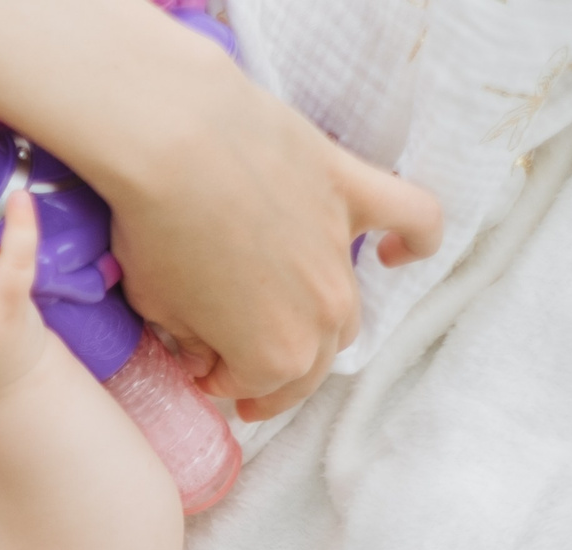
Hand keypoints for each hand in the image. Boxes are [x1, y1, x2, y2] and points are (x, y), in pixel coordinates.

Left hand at [104, 68, 440, 419]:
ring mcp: (345, 253)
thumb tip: (204, 356)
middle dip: (271, 374)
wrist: (178, 141)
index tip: (198, 371)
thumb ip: (191, 342)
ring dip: (319, 330)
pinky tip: (397, 254)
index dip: (220, 382)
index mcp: (275, 355)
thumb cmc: (156, 232)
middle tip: (238, 369)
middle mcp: (323, 313)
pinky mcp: (356, 191)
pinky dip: (416, 239)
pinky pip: (414, 218)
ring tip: (288, 331)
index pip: (253, 386)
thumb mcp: (157, 308)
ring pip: (348, 313)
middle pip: (309, 362)